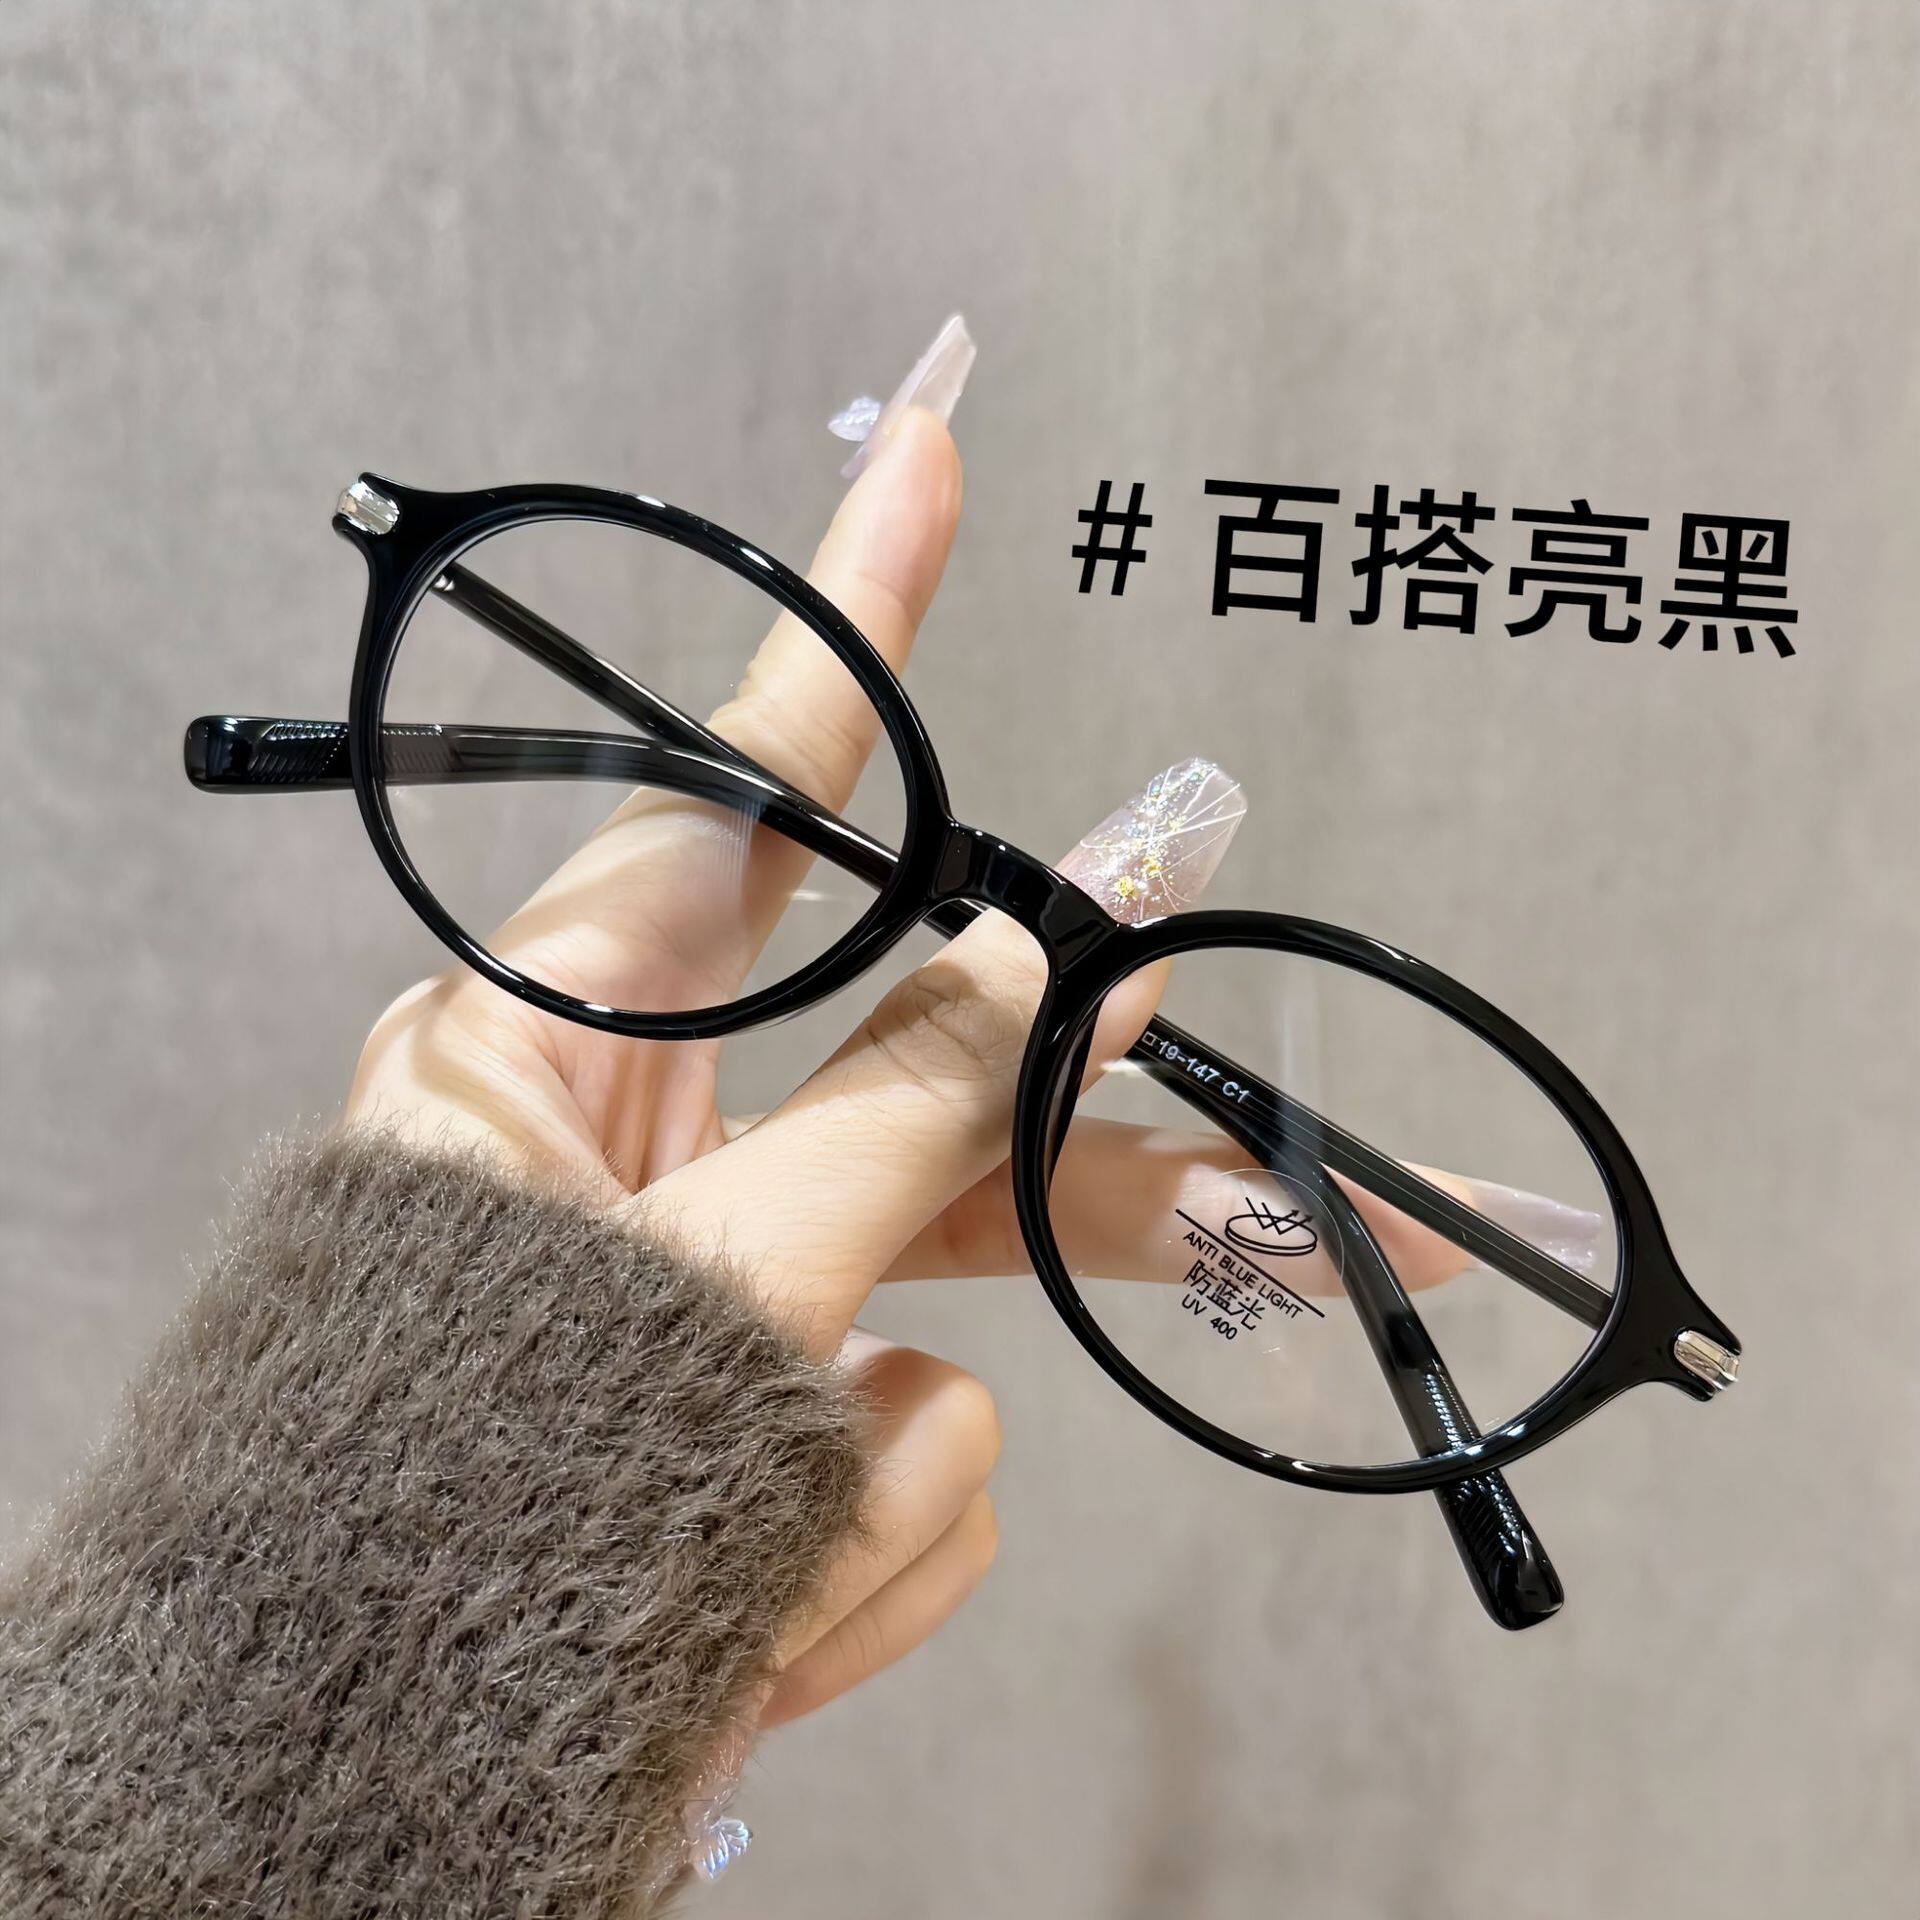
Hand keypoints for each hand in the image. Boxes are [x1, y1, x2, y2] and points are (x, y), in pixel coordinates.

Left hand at [345, 402, 1243, 1735]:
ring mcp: (729, 1305)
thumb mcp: (696, 1288)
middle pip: (943, 1103)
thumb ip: (910, 1102)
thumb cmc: (437, 1506)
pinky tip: (734, 1634)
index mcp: (565, 1052)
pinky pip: (910, 1470)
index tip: (931, 451)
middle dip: (1111, 1182)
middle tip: (1361, 1204)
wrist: (339, 1796)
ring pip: (948, 1336)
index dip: (853, 620)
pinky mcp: (769, 1442)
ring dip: (872, 1481)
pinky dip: (844, 1570)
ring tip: (762, 1580)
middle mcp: (657, 1154)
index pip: (746, 787)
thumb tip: (1083, 913)